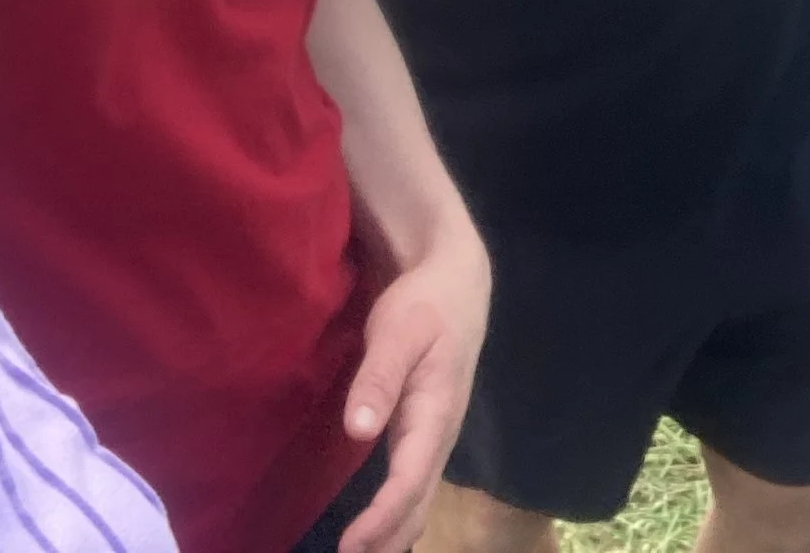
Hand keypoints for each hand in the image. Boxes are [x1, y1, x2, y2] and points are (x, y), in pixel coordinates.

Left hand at [336, 233, 490, 552]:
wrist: (458, 283)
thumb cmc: (425, 303)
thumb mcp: (399, 330)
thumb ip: (379, 379)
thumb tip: (358, 431)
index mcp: (436, 412)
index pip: (410, 478)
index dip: (382, 517)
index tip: (351, 546)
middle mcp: (441, 432)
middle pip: (418, 500)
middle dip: (389, 538)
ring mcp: (436, 433)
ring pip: (420, 497)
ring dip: (395, 532)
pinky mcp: (426, 430)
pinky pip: (415, 484)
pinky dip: (399, 514)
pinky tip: (382, 529)